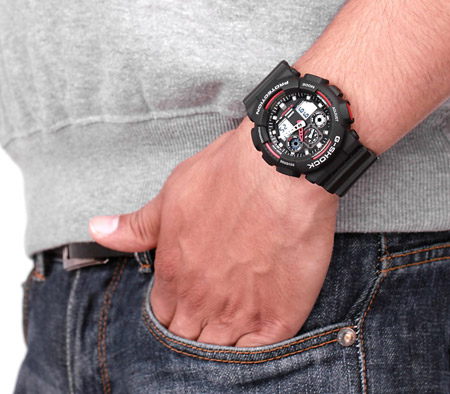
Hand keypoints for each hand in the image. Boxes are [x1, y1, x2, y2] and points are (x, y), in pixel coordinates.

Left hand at [88, 117, 337, 346]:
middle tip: (213, 305)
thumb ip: (137, 226)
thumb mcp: (172, 195)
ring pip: (220, 348)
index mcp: (174, 274)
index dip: (174, 306)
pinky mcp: (279, 316)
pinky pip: (258, 351)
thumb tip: (98, 230)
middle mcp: (202, 299)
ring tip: (236, 315)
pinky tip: (257, 327)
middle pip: (188, 336)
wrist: (279, 169)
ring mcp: (240, 311)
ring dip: (223, 338)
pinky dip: (254, 347)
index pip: (163, 313)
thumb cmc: (227, 175)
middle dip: (195, 325)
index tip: (188, 295)